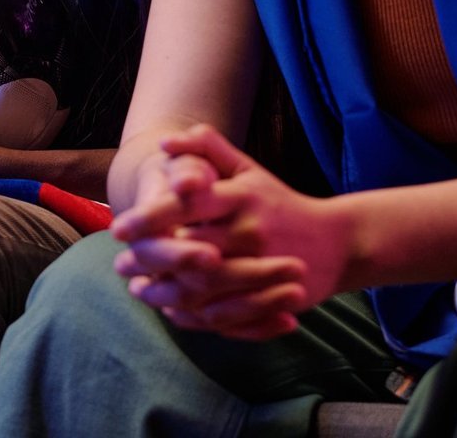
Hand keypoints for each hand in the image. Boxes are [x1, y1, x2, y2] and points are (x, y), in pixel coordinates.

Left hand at [112, 125, 350, 338]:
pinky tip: (171, 309)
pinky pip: (227, 312)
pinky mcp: (273, 297)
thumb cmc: (277, 201)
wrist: (338, 241)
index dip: (150, 217)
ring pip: (205, 286)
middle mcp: (252, 230)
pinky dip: (194, 315)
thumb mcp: (247, 169)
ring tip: (138, 290)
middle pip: (191, 250)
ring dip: (165, 292)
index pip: (189, 204)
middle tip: (121, 265)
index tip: (118, 229)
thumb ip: (207, 148)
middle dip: (152, 261)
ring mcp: (264, 266)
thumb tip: (163, 142)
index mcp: (242, 196)